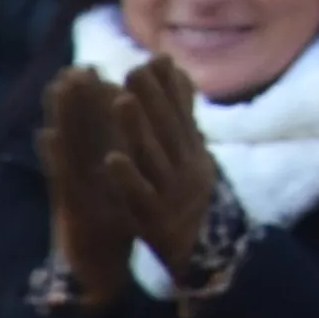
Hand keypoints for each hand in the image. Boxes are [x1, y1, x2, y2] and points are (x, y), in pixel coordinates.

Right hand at [35, 68, 139, 309]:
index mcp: (99, 166)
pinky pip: (60, 179)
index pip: (97, 127)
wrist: (100, 270)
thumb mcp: (128, 187)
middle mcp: (83, 173)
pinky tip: (45, 136)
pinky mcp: (69, 208)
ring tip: (58, 86)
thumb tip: (137, 130)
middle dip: (75, 98)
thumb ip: (129, 159)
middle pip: (79, 130)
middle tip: (73, 65)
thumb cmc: (115, 227)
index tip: (90, 67)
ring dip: (61, 116)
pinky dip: (53, 158)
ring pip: (66, 145)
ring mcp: (73, 188)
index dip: (93, 98)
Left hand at [103, 54, 236, 293]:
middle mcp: (186, 171)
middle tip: (134, 68)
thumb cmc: (193, 206)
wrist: (208, 259)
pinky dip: (126, 177)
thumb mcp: (195, 164)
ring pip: (154, 157)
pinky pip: (140, 196)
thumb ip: (187, 128)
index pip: (182, 117)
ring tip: (119, 100)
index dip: (169, 88)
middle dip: (152, 98)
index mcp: (193, 157)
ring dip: (137, 127)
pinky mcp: (154, 219)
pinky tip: (110, 158)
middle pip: (168, 130)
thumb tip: (185, 86)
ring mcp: (171, 194)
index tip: (155, 58)